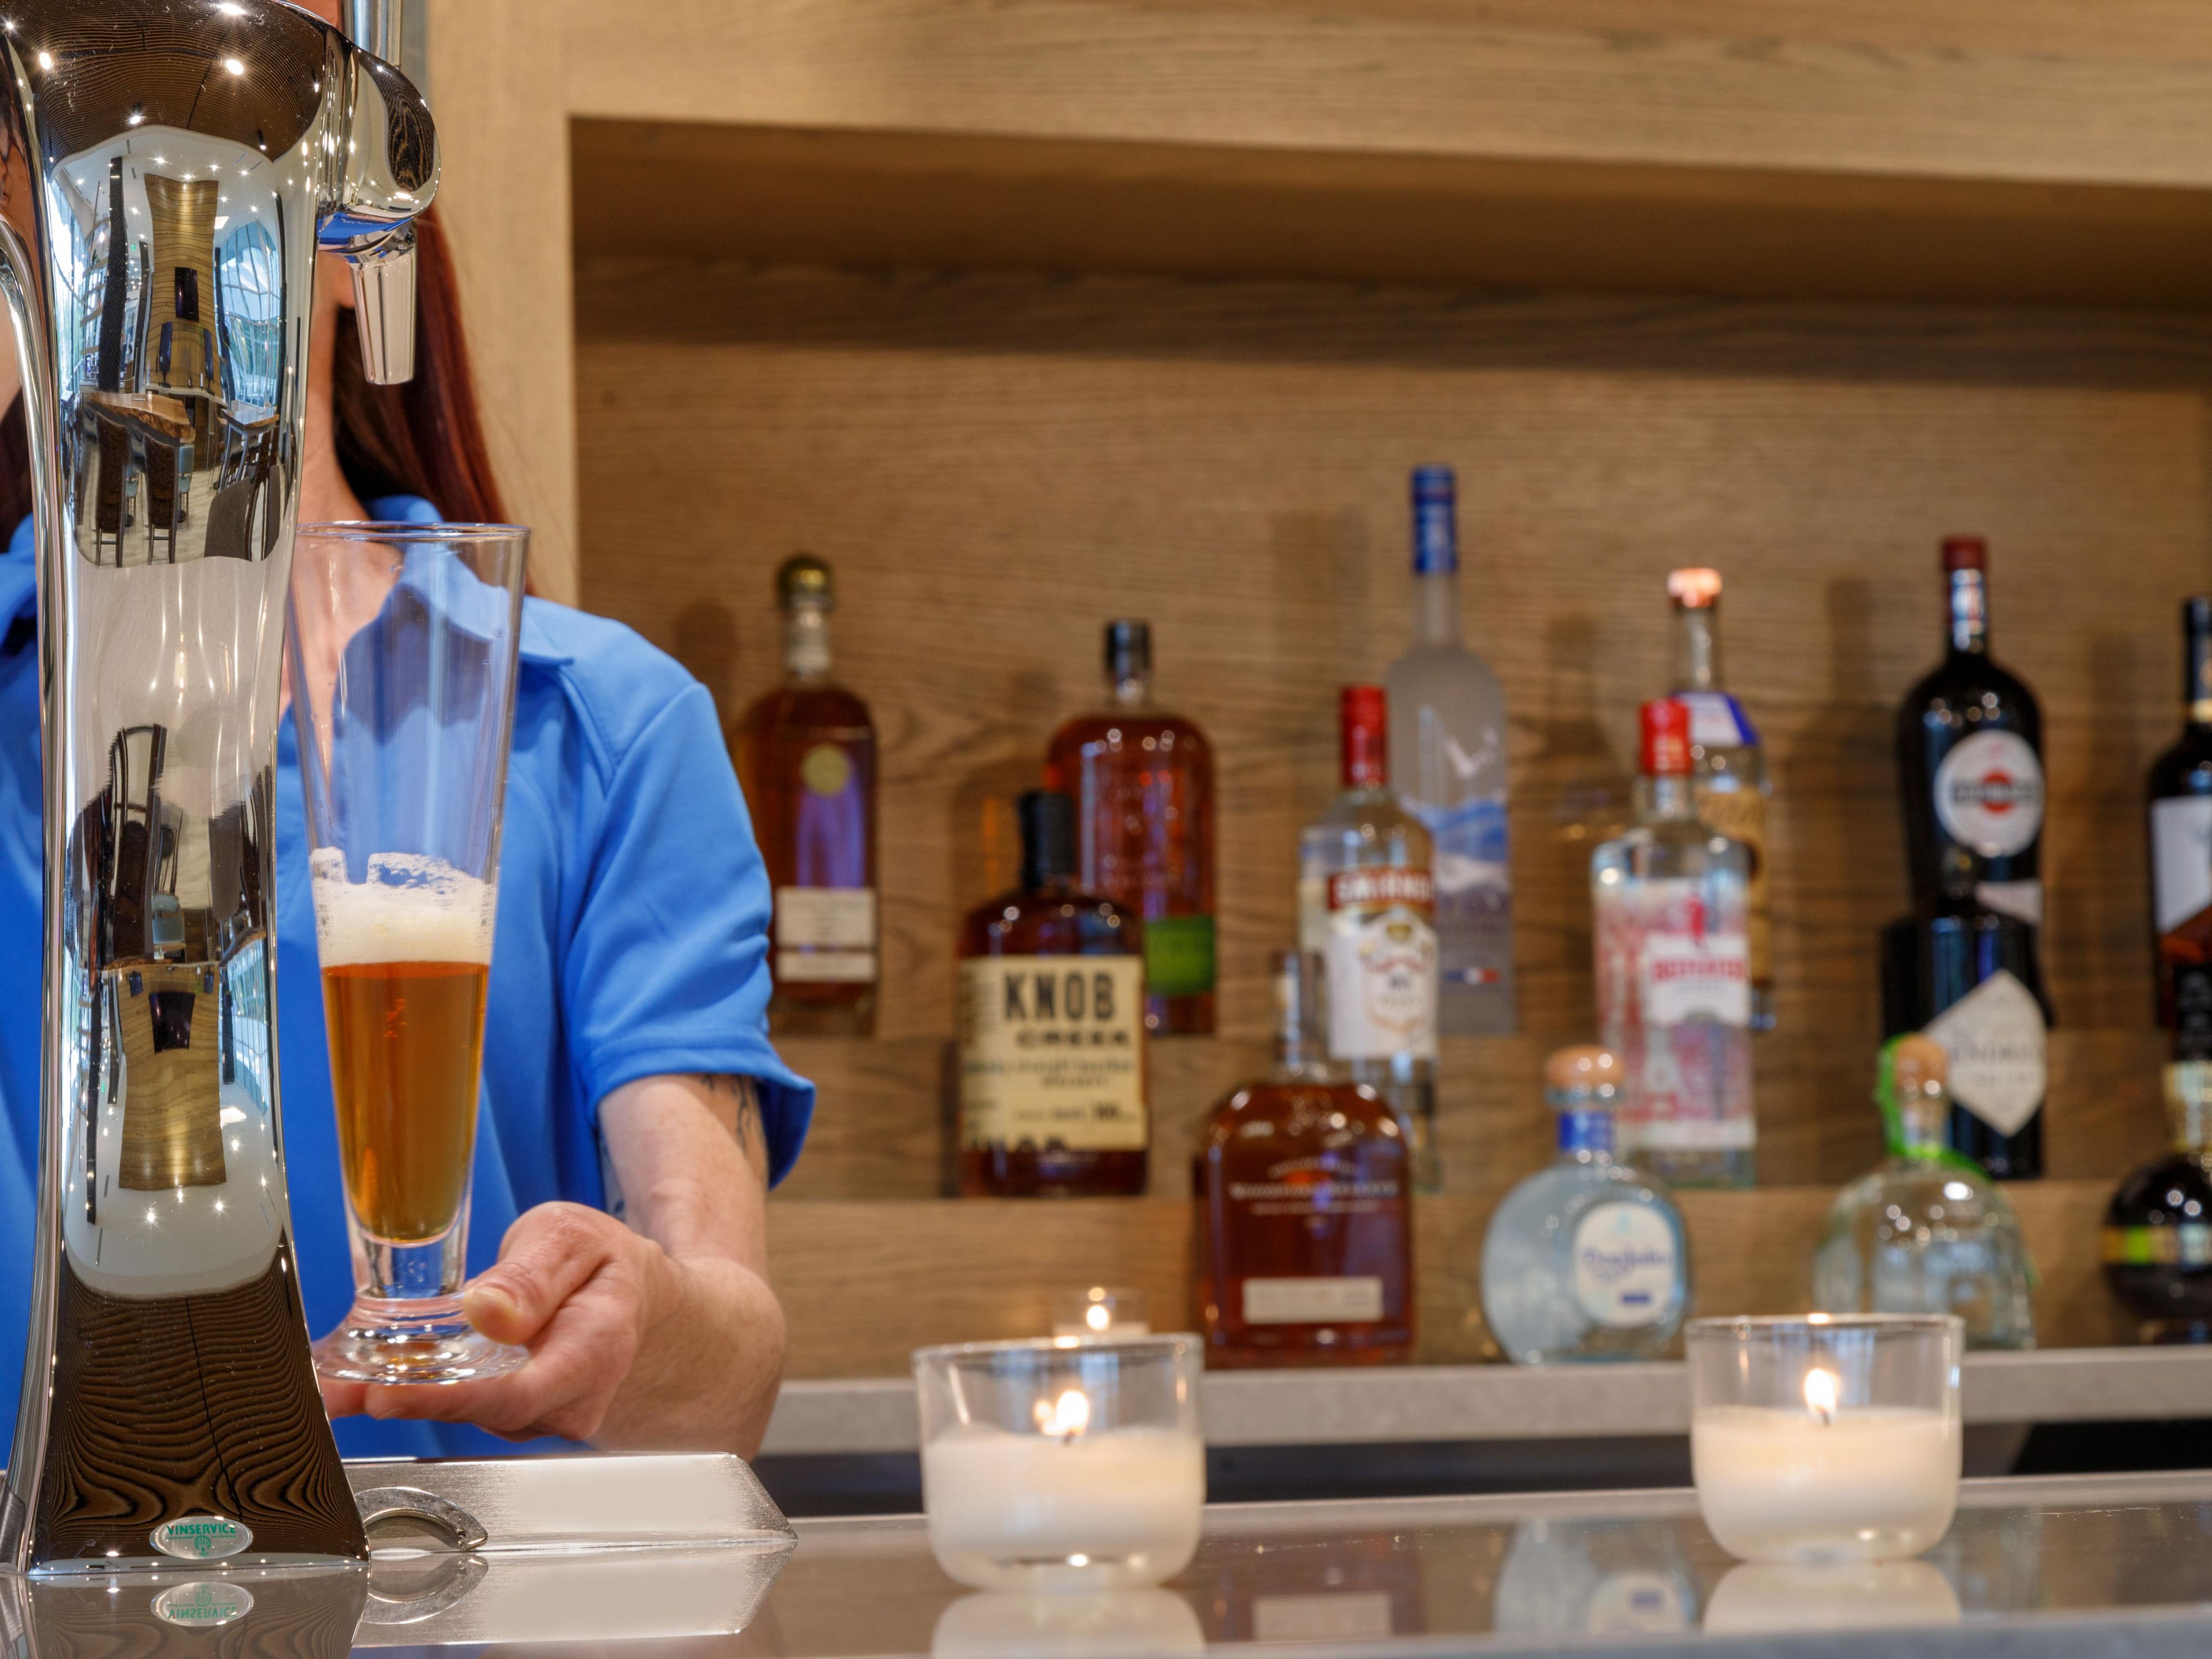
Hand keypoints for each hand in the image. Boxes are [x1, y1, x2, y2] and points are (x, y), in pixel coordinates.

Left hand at [320, 1202, 673, 1441]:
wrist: (631, 1300)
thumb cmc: (603, 1267)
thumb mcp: (573, 1240)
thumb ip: (534, 1275)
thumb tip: (487, 1310)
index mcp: (594, 1350)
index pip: (515, 1396)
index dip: (443, 1401)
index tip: (383, 1391)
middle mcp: (571, 1401)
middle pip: (479, 1415)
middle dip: (400, 1401)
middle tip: (330, 1386)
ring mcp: (542, 1420)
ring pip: (464, 1416)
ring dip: (401, 1396)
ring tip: (338, 1374)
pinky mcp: (515, 1422)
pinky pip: (462, 1411)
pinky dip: (416, 1391)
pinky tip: (376, 1372)